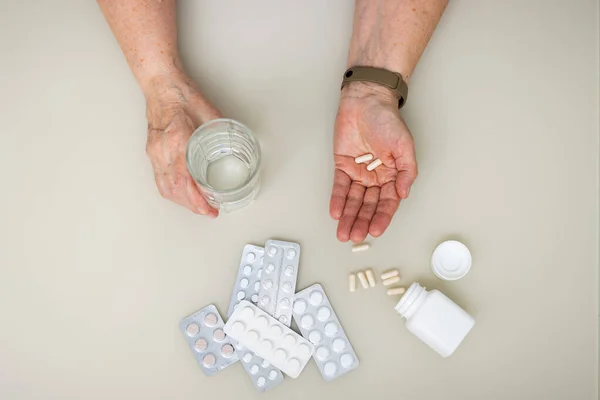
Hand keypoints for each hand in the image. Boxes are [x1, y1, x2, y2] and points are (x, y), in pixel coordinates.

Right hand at [145, 72, 221, 216]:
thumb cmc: (180, 93)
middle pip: (174, 189)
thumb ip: (221, 130)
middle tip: (210, 212)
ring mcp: (154, 153)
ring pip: (165, 188)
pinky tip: (184, 197)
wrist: (159, 83)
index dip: (196, 198)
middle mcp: (161, 150)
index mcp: (176, 139)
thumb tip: (236, 143)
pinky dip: (172, 193)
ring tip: (199, 208)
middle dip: (193, 206)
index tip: (208, 208)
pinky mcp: (152, 153)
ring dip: (182, 202)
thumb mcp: (207, 110)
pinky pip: (160, 180)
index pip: (183, 179)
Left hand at [330, 82, 417, 241]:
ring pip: (353, 200)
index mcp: (393, 174)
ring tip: (344, 233)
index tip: (375, 230)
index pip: (388, 202)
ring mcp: (358, 172)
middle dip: (362, 222)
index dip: (382, 216)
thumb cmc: (388, 120)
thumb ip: (407, 171)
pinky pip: (340, 187)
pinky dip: (338, 200)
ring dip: (349, 217)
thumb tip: (403, 193)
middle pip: (368, 205)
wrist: (366, 101)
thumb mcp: (404, 146)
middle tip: (355, 237)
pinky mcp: (343, 165)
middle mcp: (376, 177)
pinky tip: (336, 214)